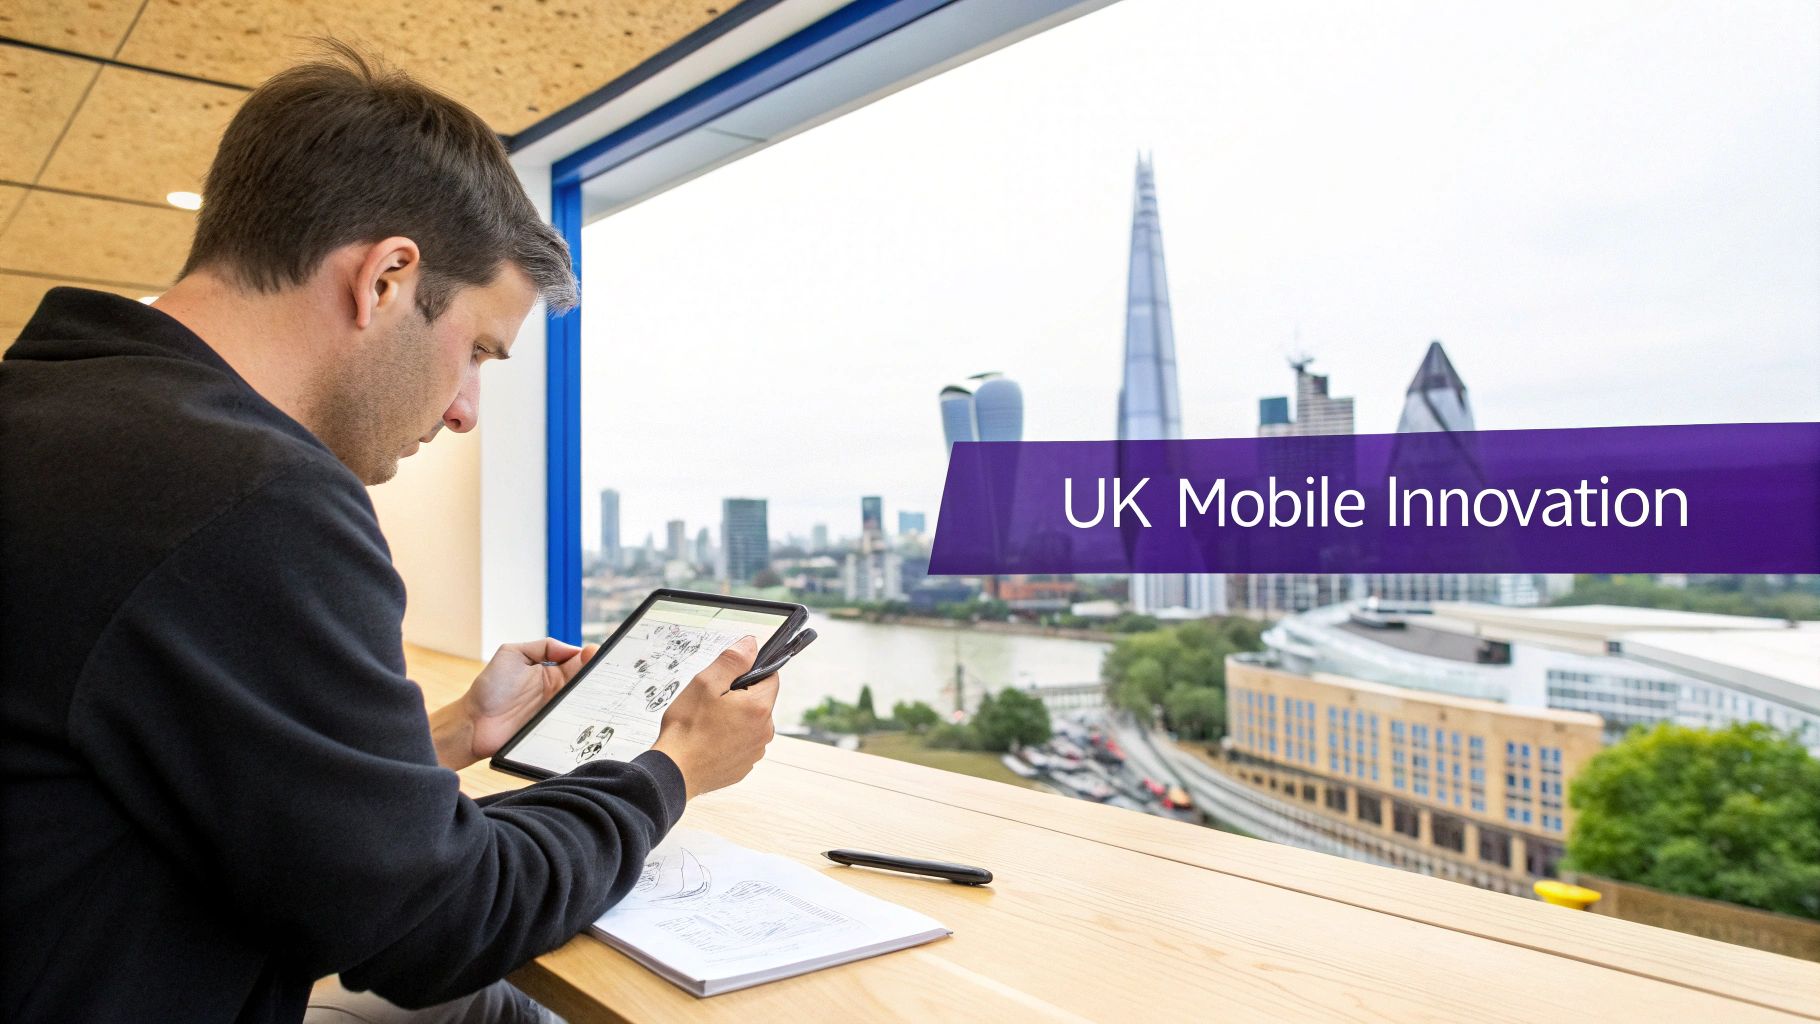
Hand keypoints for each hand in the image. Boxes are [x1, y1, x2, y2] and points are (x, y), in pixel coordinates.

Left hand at [430, 638, 597, 768]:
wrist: (472, 724)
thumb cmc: (489, 688)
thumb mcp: (512, 654)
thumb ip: (543, 647)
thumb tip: (574, 649)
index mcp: (550, 671)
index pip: (578, 661)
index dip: (590, 658)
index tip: (598, 654)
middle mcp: (557, 691)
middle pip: (586, 682)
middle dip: (599, 676)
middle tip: (608, 672)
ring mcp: (556, 711)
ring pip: (584, 703)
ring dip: (593, 697)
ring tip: (603, 690)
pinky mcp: (554, 731)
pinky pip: (574, 724)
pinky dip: (583, 719)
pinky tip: (589, 713)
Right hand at [650, 635, 778, 799]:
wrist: (673, 772)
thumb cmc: (687, 728)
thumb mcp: (706, 683)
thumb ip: (732, 660)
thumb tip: (751, 644)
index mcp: (759, 708)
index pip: (770, 676)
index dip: (750, 671)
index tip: (730, 677)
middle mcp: (764, 731)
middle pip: (760, 700)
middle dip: (740, 696)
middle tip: (712, 701)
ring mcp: (754, 751)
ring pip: (750, 723)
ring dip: (734, 718)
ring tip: (707, 722)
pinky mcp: (743, 767)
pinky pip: (741, 743)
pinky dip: (728, 739)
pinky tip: (708, 740)